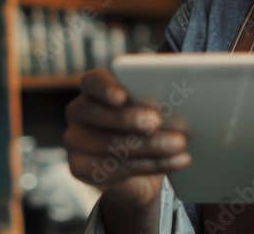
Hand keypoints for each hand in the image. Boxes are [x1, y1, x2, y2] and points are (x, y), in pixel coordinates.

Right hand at [64, 70, 190, 231]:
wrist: (140, 171)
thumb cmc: (147, 127)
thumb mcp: (153, 107)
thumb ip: (155, 97)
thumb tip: (176, 93)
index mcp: (94, 89)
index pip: (93, 82)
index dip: (106, 88)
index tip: (122, 96)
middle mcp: (79, 111)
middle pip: (101, 115)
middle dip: (131, 119)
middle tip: (157, 122)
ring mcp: (75, 140)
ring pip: (113, 145)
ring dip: (150, 145)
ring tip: (178, 144)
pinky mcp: (80, 168)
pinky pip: (116, 169)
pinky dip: (151, 165)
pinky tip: (175, 161)